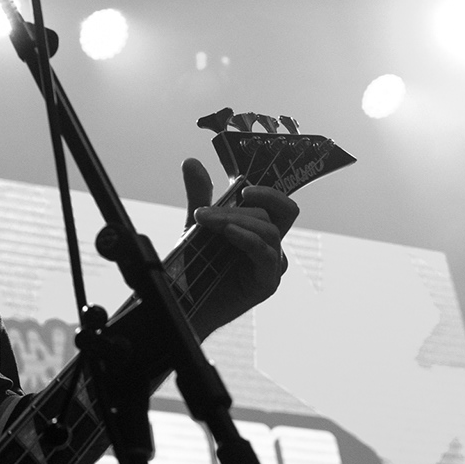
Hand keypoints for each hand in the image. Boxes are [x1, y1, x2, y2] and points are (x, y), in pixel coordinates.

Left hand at [181, 157, 298, 334]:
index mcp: (259, 227)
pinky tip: (229, 233)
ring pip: (268, 230)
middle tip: (204, 213)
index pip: (279, 204)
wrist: (185, 301)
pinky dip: (248, 239)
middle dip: (237, 208)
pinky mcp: (267, 281)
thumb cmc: (197, 264)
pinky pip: (266, 255)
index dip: (268, 192)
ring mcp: (270, 262)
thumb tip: (192, 161)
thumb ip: (200, 194)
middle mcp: (269, 243)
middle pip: (271, 213)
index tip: (243, 188)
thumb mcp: (197, 224)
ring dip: (235, 221)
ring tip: (206, 223)